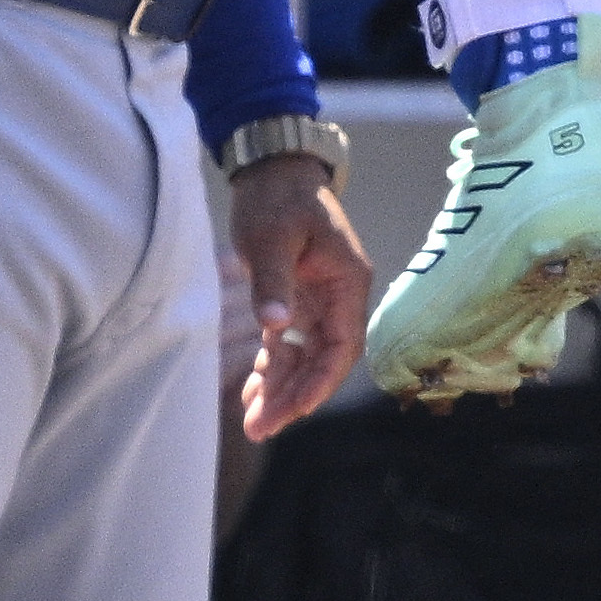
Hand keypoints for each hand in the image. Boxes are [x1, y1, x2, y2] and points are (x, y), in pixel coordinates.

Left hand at [234, 155, 371, 441]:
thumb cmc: (278, 199)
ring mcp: (316, 302)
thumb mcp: (272, 238)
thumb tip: (276, 326)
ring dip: (282, 390)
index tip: (298, 408)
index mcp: (346, 281)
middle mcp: (338, 297)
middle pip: (324, 358)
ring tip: (254, 423)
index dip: (324, 379)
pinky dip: (272, 370)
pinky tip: (253, 393)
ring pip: (305, 358)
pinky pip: (287, 346)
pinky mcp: (294, 301)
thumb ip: (273, 281)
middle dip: (296, 395)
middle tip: (262, 428)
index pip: (344, 342)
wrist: (272, 172)